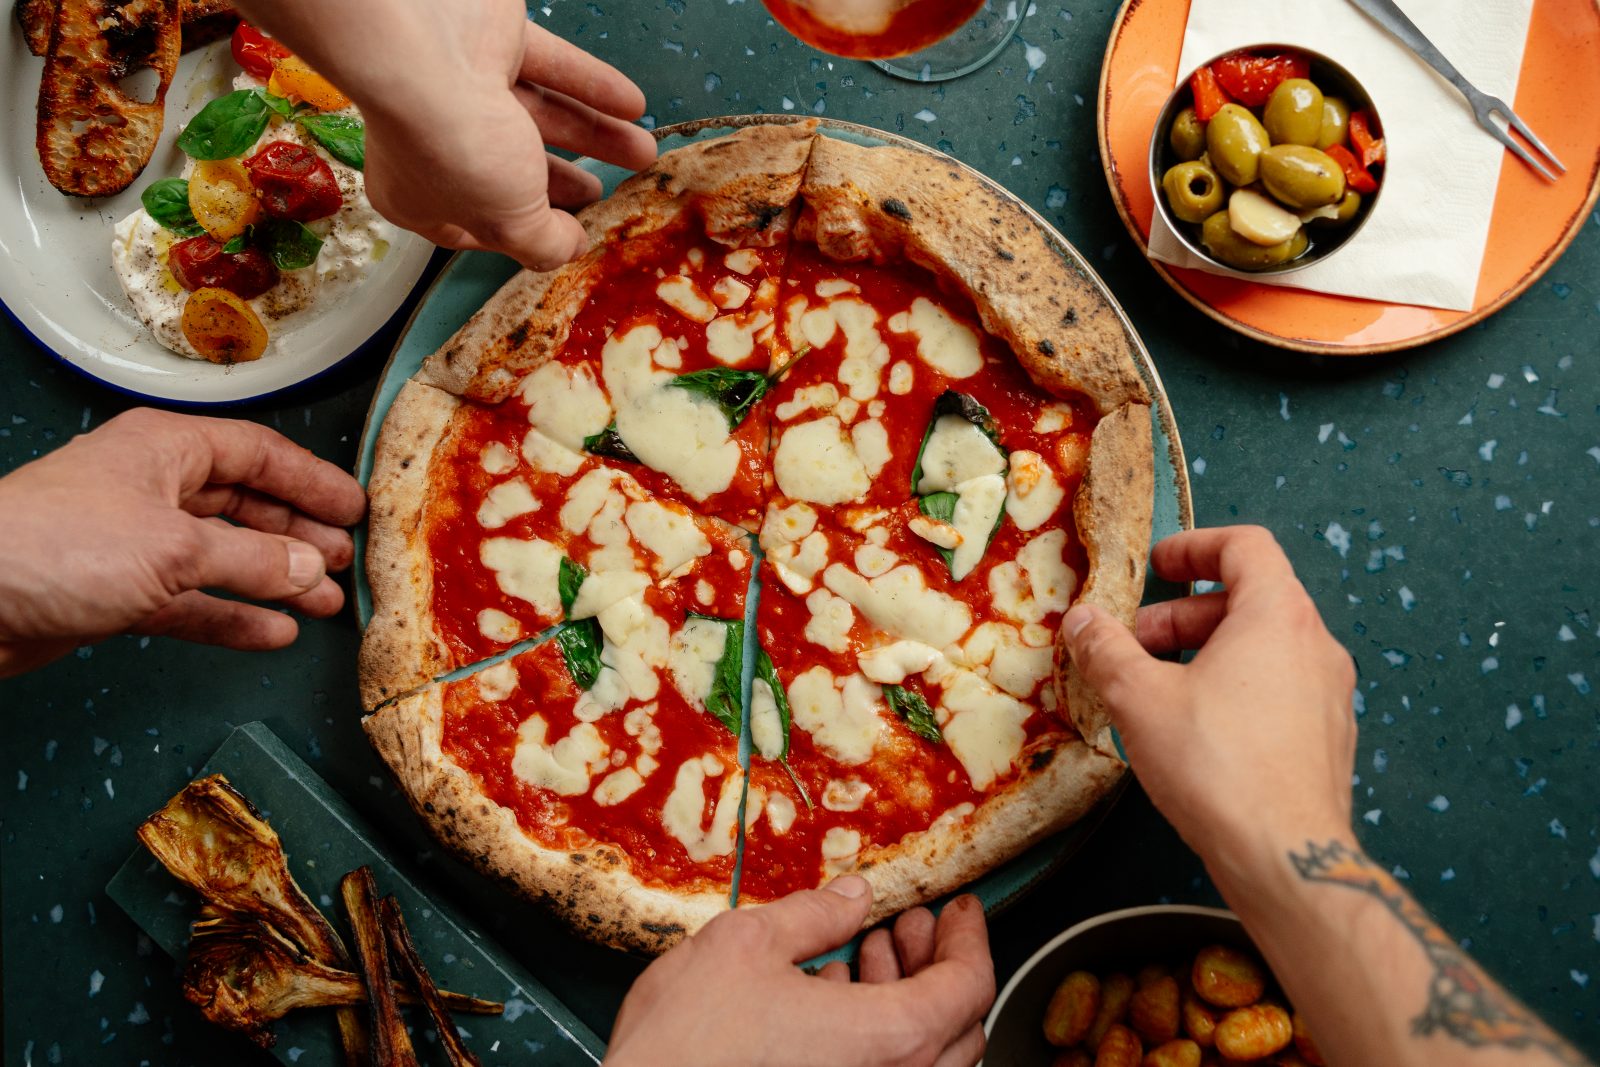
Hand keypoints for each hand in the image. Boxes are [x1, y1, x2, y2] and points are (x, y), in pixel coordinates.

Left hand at [0, 408, 365, 675]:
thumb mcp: (174, 548)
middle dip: (298, 535)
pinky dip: (233, 616)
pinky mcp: (117, 592)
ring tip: (322, 603)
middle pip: (245, 505)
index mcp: (166, 449)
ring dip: (276, 580)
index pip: (259, 454)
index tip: (354, 508)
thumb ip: (252, 561)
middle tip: (344, 559)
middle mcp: (152, 489)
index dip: (312, 481)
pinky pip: (193, 602)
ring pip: (224, 557)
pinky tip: (271, 632)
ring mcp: (134, 542)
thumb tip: (306, 569)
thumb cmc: (51, 545)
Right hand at [233, 0, 656, 270]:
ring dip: (598, 135)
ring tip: (643, 152)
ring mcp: (465, 85)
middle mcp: (437, 140)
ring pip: (543, 116)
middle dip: (565, 183)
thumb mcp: (506, 219)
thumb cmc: (451, 144)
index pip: (476, 225)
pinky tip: (632, 105)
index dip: (522, 235)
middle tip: (602, 195)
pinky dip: (593, 86)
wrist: (421, 46)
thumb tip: (569, 249)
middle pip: (514, 169)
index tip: (566, 239)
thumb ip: (541, 243)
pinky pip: (552, 66)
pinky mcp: (494, 40)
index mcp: (419, 195)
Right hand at [606, 878, 994, 1066]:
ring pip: (921, 1062)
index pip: (969, 987)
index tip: (959, 909)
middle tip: (909, 925)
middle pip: (957, 1030)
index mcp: (887, 1041)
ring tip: (866, 954)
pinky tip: (831, 1000)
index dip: (970, 938)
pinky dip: (874, 1038)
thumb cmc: (685, 1050)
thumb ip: (814, 915)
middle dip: (937, 966)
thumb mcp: (745, 945)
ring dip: (905, 1001)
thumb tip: (854, 896)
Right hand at [1062, 526, 1356, 872]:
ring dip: (1206, 655)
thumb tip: (1083, 621)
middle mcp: (1316, 645)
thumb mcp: (1140, 698)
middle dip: (1183, 616)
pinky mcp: (1328, 739)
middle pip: (1249, 601)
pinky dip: (1235, 689)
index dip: (1195, 545)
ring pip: (1263, 650)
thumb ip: (1107, 650)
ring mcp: (1330, 695)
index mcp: (1278, 616)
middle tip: (1133, 645)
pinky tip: (1194, 731)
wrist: (1285, 856)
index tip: (1157, 565)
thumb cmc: (1215, 764)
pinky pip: (1279, 691)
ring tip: (1156, 691)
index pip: (1246, 546)